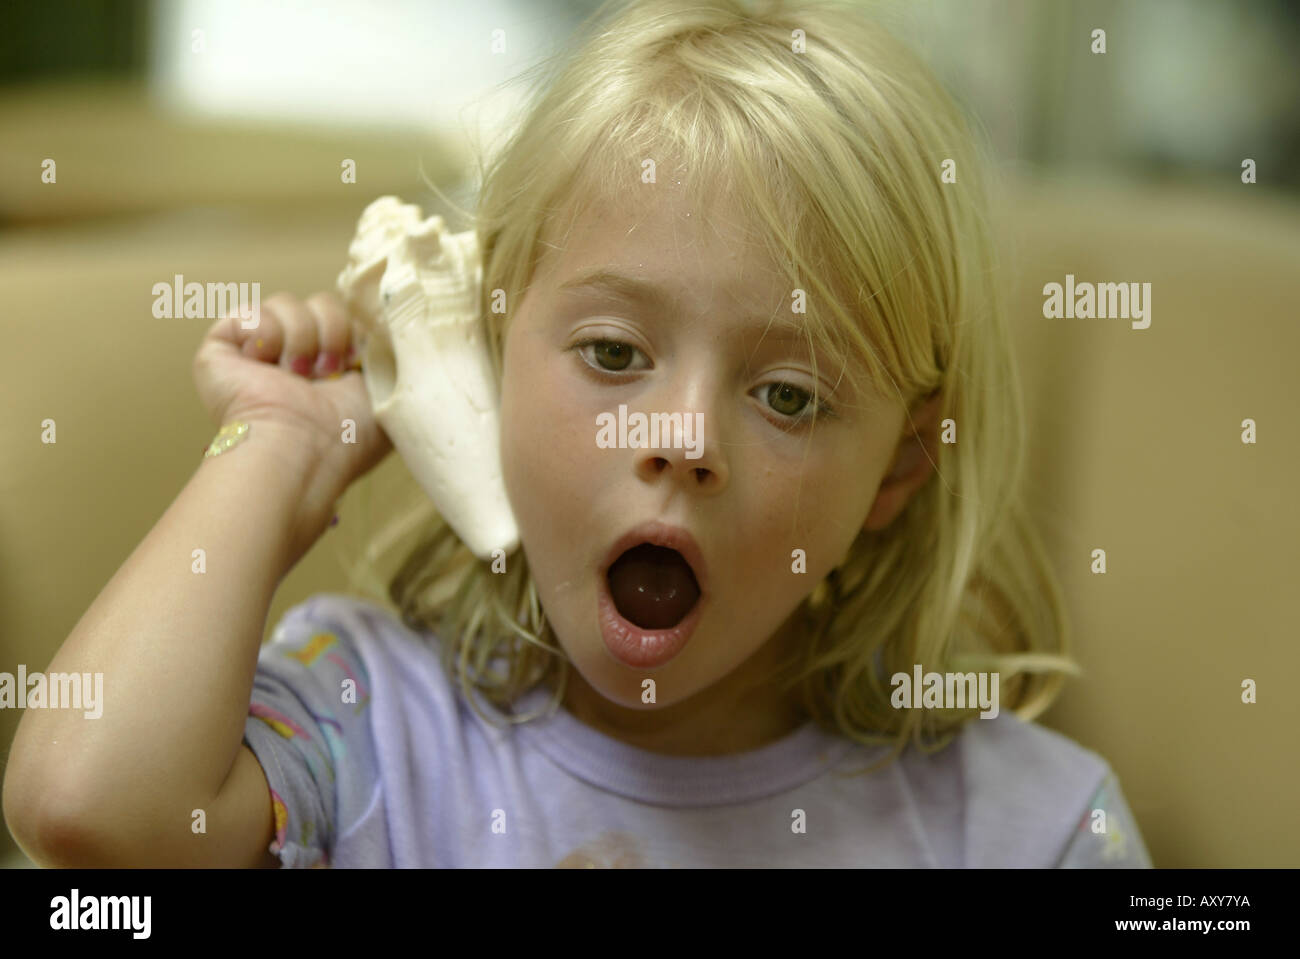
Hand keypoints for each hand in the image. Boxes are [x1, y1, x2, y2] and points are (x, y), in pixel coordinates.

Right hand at [192, 291, 391, 490]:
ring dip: (301, 339)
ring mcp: (256, 352)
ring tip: (296, 376)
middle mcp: (293, 357)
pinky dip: (264, 335)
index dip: (353, 330)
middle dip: (331, 333)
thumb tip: (386, 324)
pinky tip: (264, 365)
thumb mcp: (389, 390)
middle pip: (321, 302)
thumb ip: (390, 354)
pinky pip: (250, 312)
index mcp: (331, 366)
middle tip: (325, 374)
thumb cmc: (347, 434)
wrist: (302, 447)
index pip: (346, 315)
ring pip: (286, 302)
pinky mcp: (222, 348)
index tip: (356, 361)